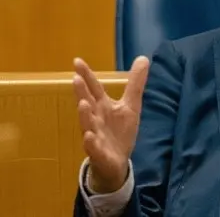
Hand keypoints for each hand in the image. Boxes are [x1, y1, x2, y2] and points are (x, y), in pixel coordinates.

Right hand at [73, 56, 149, 192]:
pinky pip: (93, 147)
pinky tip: (88, 137)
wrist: (117, 162)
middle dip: (81, 92)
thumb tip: (143, 58)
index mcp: (102, 106)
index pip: (93, 88)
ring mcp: (95, 135)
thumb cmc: (119, 131)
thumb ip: (135, 83)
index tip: (77, 60)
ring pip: (87, 124)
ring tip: (82, 104)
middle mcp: (95, 118)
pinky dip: (90, 142)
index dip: (86, 75)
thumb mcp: (131, 105)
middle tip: (75, 78)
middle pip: (88, 103)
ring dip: (84, 115)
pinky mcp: (99, 153)